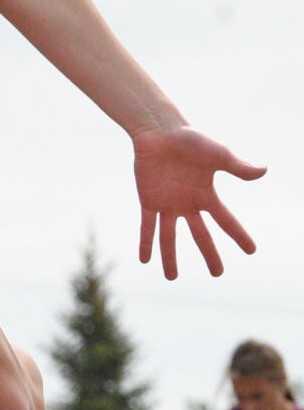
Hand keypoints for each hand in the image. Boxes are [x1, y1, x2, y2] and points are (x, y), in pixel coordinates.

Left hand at [133, 127, 264, 278]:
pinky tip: (145, 260)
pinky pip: (147, 226)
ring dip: (169, 257)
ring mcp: (168, 204)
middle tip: (217, 274)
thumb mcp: (218, 154)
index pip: (226, 221)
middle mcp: (188, 203)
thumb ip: (237, 167)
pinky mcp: (149, 200)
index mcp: (206, 195)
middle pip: (201, 235)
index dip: (239, 236)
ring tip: (171, 278)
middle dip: (209, 254)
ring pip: (169, 237)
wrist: (160, 131)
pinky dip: (146, 243)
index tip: (251, 251)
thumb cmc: (190, 139)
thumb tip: (263, 171)